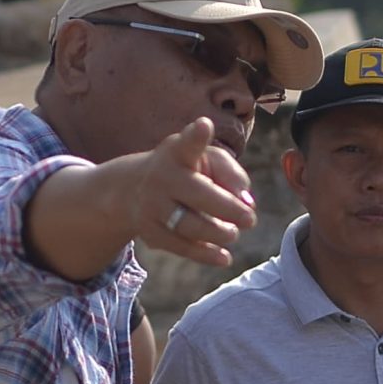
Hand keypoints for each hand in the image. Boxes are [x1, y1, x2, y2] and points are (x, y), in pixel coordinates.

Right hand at [134, 118, 255, 267]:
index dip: (196, 136)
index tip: (204, 126)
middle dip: (228, 209)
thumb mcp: (207, 160)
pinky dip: (205, 255)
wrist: (132, 189)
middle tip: (250, 219)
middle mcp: (162, 177)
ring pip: (190, 226)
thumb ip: (232, 175)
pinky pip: (181, 247)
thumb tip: (246, 203)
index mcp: (178, 152)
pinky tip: (223, 257)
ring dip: (218, 233)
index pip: (187, 143)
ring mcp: (152, 206)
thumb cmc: (186, 170)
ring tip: (233, 233)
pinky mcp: (149, 231)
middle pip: (199, 195)